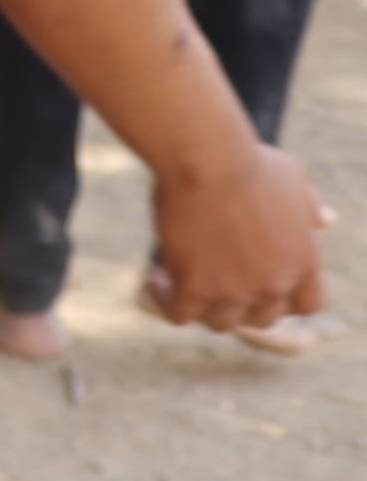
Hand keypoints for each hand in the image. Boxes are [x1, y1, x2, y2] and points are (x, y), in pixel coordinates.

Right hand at [143, 140, 331, 333]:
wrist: (207, 157)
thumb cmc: (246, 160)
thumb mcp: (292, 178)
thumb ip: (309, 205)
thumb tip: (327, 219)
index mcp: (305, 262)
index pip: (306, 305)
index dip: (283, 299)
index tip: (260, 284)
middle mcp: (275, 283)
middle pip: (260, 318)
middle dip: (240, 302)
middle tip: (214, 280)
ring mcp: (235, 290)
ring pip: (220, 322)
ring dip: (202, 305)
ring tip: (177, 279)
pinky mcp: (195, 287)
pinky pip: (180, 314)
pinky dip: (166, 301)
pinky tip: (153, 279)